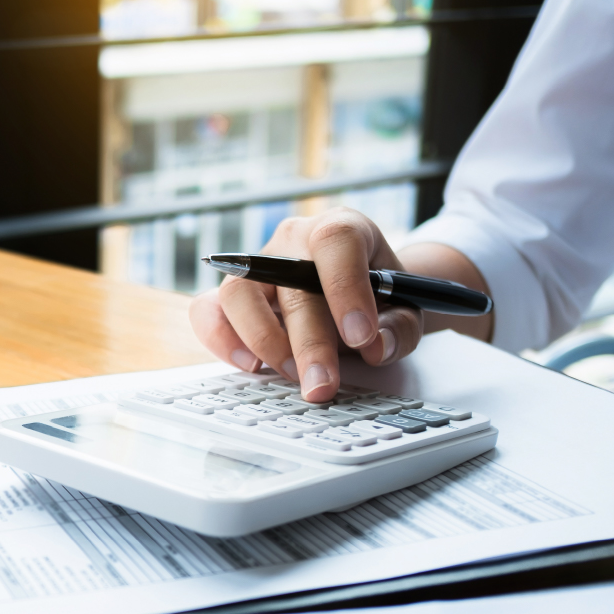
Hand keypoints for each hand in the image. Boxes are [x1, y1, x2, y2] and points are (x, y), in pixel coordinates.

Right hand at [189, 208, 421, 401]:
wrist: (355, 296)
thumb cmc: (378, 298)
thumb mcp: (405, 309)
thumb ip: (398, 329)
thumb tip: (374, 348)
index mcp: (342, 229)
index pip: (336, 241)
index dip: (345, 287)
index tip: (360, 336)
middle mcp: (292, 241)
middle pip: (289, 283)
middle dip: (309, 342)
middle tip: (323, 385)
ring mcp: (256, 267)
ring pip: (238, 293)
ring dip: (264, 341)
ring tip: (293, 375)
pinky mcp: (232, 296)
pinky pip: (207, 310)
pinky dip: (222, 339)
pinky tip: (251, 365)